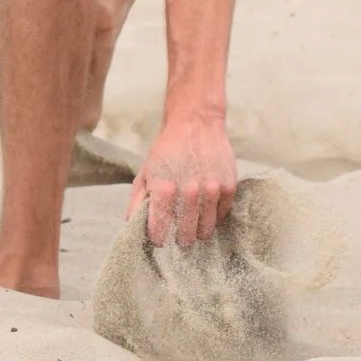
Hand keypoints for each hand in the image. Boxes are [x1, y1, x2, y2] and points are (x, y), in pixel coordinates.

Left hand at [131, 110, 235, 246]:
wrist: (196, 122)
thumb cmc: (167, 149)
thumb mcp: (146, 172)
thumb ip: (137, 202)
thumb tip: (132, 226)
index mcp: (164, 191)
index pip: (160, 233)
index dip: (158, 238)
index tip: (160, 236)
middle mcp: (189, 193)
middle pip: (185, 237)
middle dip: (179, 237)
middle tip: (178, 231)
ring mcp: (211, 191)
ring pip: (205, 230)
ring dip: (198, 230)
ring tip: (193, 222)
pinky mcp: (228, 187)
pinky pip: (221, 216)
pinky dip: (214, 216)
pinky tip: (206, 207)